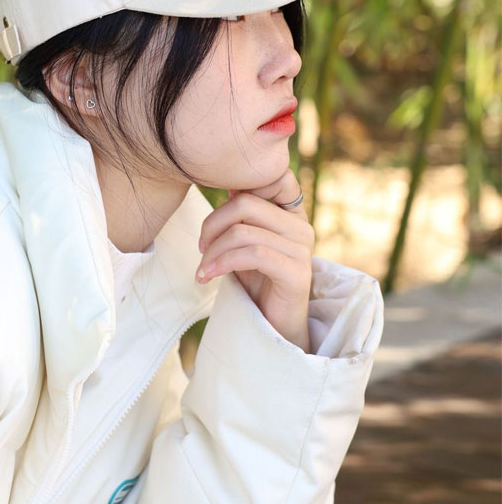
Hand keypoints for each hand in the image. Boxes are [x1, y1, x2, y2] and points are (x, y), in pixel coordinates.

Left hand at [196, 169, 314, 352]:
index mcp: (291, 213)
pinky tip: (208, 276)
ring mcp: (302, 249)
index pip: (274, 176)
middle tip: (201, 248)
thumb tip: (226, 181)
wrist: (272, 326)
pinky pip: (253, 254)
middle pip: (246, 203)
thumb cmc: (256, 282)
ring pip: (243, 231)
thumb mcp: (243, 242)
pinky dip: (223, 263)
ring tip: (203, 270)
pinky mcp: (297, 272)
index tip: (218, 218)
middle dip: (212, 224)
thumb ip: (240, 213)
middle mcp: (301, 226)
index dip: (241, 185)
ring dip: (213, 251)